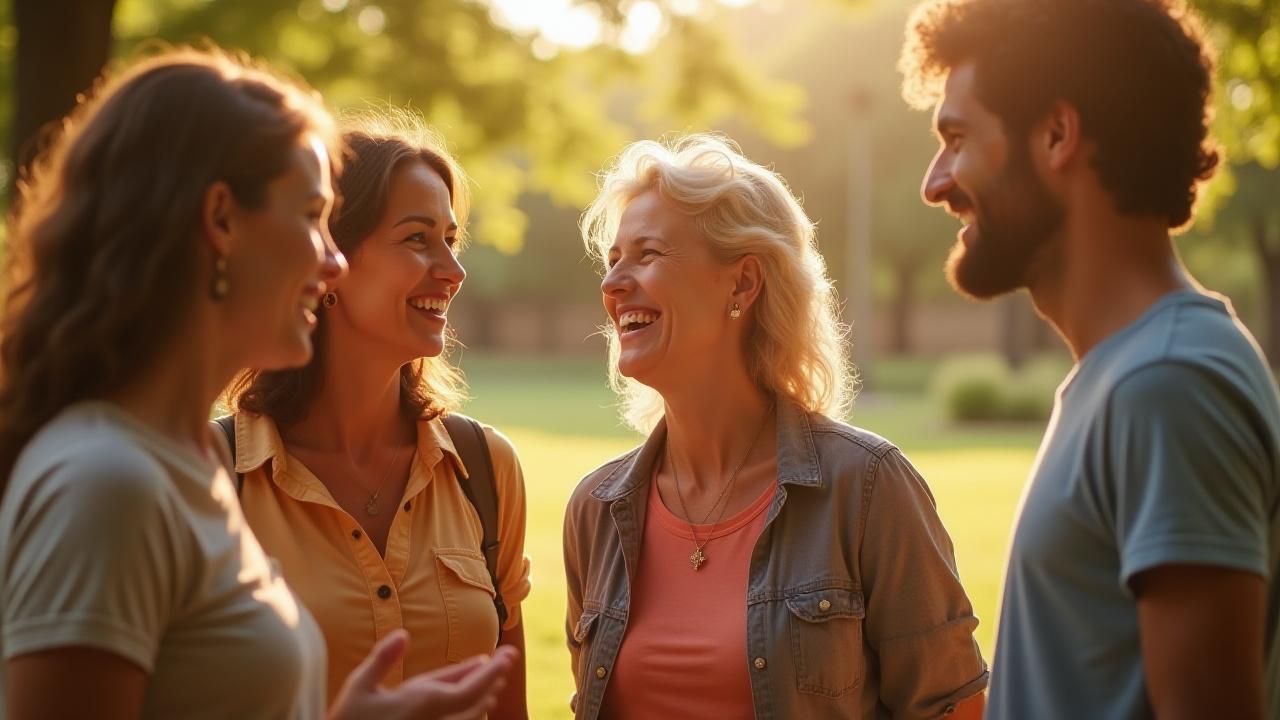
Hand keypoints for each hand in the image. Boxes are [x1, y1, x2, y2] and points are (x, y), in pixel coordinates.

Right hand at [329, 630, 517, 719]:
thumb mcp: (359, 686)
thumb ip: (383, 658)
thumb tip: (404, 634)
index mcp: (422, 701)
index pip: (471, 686)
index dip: (493, 670)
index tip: (508, 654)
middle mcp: (435, 719)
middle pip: (476, 701)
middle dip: (493, 679)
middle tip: (507, 661)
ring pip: (469, 717)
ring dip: (483, 698)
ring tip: (495, 683)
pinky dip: (469, 715)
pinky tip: (473, 710)